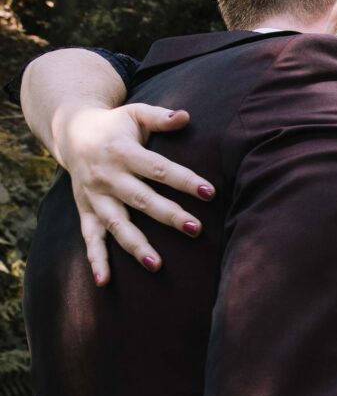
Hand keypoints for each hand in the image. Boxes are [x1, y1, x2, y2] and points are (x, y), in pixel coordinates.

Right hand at [54, 103, 215, 284]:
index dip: (184, 180)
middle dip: (168, 215)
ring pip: (117, 224)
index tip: (209, 193)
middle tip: (196, 229)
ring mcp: (95, 196)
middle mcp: (107, 176)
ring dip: (135, 245)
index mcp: (122, 151)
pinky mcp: (85, 210)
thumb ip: (160, 117)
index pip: (158, 169)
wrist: (70, 132)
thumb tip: (186, 116)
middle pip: (142, 199)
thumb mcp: (134, 113)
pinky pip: (90, 238)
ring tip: (157, 265)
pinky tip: (104, 282)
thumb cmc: (114, 125)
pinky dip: (95, 260)